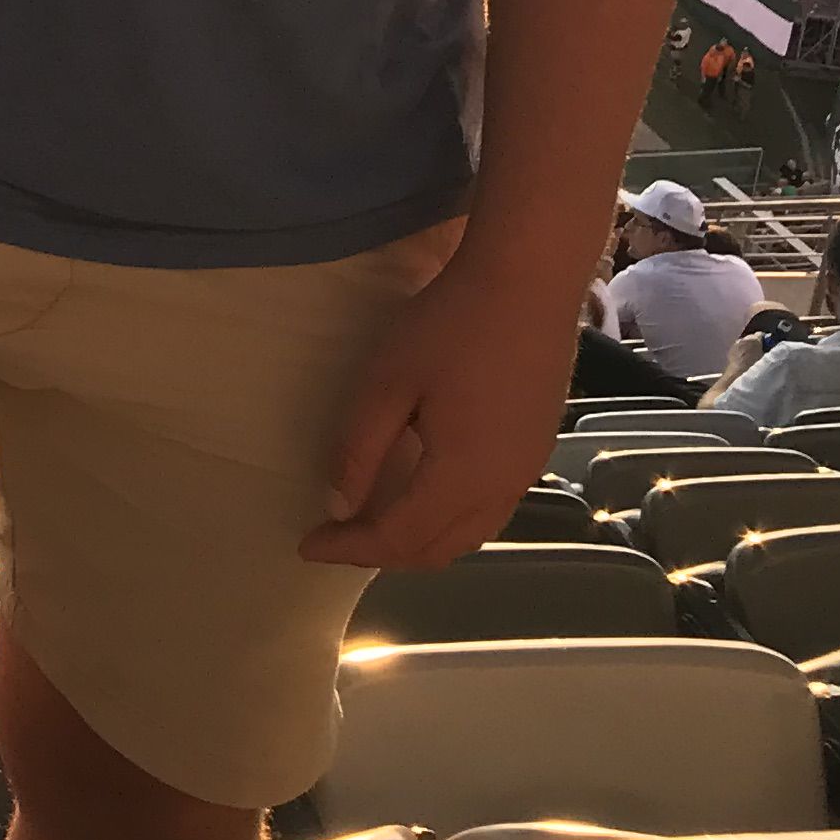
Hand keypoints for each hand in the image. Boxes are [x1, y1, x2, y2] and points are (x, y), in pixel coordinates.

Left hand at [302, 238, 578, 569]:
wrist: (527, 287)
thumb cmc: (448, 329)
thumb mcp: (387, 384)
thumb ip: (359, 449)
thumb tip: (339, 505)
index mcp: (462, 479)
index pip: (398, 538)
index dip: (349, 548)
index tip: (305, 544)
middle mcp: (502, 490)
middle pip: (437, 549)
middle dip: (381, 552)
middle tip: (332, 537)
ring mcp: (525, 472)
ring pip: (467, 535)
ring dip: (417, 542)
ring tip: (369, 525)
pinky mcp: (534, 451)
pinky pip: (486, 511)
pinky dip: (446, 522)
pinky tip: (420, 498)